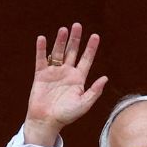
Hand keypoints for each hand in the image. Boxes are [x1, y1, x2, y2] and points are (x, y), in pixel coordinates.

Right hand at [23, 22, 108, 145]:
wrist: (46, 121)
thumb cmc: (66, 115)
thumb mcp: (84, 104)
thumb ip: (94, 91)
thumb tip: (105, 78)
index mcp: (79, 79)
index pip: (86, 60)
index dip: (91, 48)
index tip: (95, 36)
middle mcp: (67, 73)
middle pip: (72, 52)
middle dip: (75, 39)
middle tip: (77, 25)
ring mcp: (54, 73)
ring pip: (58, 53)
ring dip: (60, 41)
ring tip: (63, 29)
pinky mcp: (41, 75)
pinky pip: (41, 59)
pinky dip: (41, 49)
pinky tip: (42, 39)